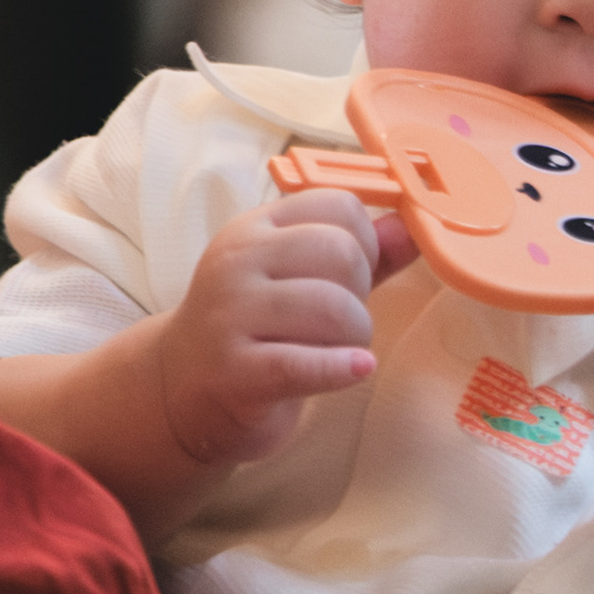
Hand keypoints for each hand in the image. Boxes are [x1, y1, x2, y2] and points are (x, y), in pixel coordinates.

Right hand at [158, 192, 402, 468]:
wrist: (180, 388)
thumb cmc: (255, 330)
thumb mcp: (299, 280)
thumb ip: (361, 255)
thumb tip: (413, 227)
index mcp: (255, 229)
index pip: (338, 206)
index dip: (365, 242)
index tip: (352, 277)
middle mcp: (238, 262)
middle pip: (340, 252)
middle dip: (361, 292)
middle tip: (343, 322)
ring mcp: (231, 315)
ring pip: (332, 308)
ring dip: (355, 336)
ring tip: (340, 351)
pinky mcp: (234, 370)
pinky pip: (303, 363)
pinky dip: (342, 368)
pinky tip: (357, 369)